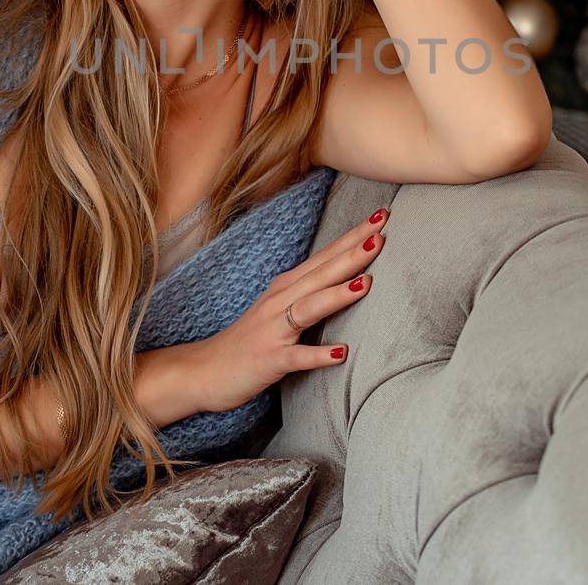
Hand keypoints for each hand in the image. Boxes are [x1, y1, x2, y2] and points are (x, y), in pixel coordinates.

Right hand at [188, 207, 389, 414]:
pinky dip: (318, 354)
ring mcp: (274, 330)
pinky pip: (296, 357)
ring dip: (337, 295)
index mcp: (287, 287)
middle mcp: (280, 302)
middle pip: (321, 273)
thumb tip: (350, 276)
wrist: (206, 369)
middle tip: (380, 233)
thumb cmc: (251, 338)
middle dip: (351, 254)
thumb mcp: (282, 308)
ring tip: (366, 283)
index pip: (326, 257)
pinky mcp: (270, 360)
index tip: (381, 217)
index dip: (352, 237)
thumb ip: (311, 292)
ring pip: (309, 308)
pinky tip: (341, 353)